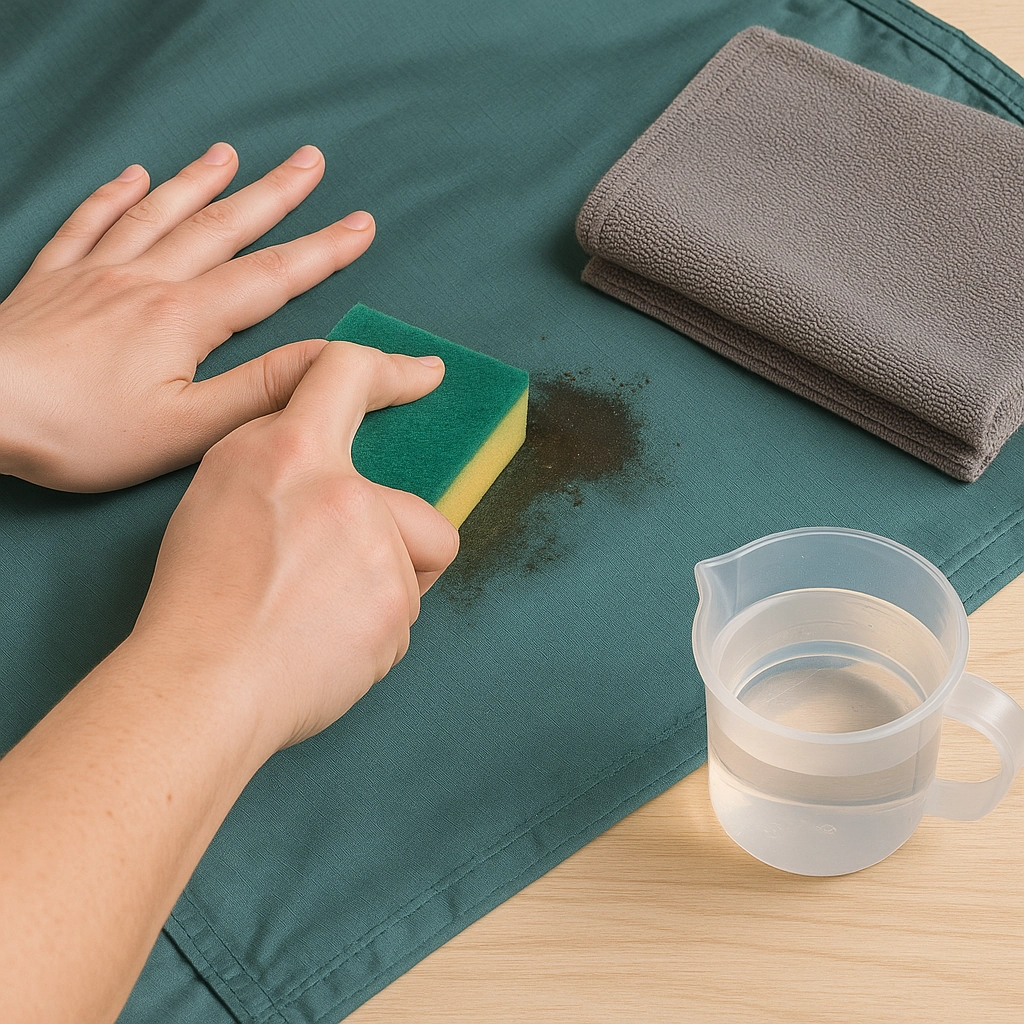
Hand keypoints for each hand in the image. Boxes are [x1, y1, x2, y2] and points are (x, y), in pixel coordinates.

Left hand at [0, 142, 373, 490]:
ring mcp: (95, 273)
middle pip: (222, 226)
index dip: (322, 250)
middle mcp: (146, 280)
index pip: (272, 276)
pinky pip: (88, 223)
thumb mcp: (189, 426)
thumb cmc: (82, 430)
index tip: (360, 224)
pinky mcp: (51, 280)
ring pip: (160, 213)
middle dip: (273, 194)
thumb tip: (330, 361)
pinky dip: (114, 196)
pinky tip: (132, 176)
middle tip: (309, 161)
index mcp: (186, 318)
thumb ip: (262, 390)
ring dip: (201, 182)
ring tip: (230, 155)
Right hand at [129, 340, 459, 750]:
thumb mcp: (216, 489)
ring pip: (414, 567)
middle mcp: (346, 496)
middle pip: (414, 503)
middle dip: (395, 536)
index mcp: (290, 454)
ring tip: (317, 615)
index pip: (346, 373)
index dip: (388, 370)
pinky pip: (403, 615)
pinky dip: (374, 630)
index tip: (425, 375)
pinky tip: (325, 644)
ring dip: (381, 587)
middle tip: (338, 570)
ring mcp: (380, 556)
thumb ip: (273, 452)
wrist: (202, 685)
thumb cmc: (195, 596)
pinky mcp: (397, 613)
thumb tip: (315, 440)